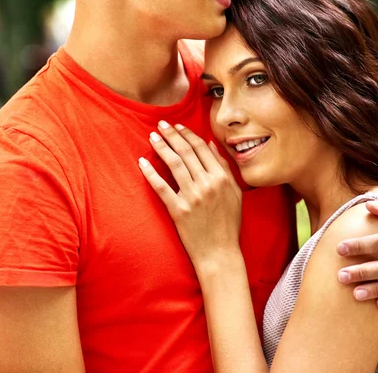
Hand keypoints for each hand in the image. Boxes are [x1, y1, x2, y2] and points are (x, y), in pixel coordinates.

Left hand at [139, 121, 241, 269]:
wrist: (219, 253)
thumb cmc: (229, 223)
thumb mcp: (235, 193)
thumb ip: (224, 167)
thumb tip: (211, 145)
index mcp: (221, 177)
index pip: (201, 148)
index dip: (187, 134)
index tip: (177, 126)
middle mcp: (206, 184)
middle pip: (186, 152)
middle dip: (172, 135)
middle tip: (161, 124)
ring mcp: (191, 197)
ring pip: (174, 165)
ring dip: (162, 147)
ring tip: (153, 136)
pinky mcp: (178, 210)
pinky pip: (161, 188)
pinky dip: (151, 173)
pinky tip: (142, 162)